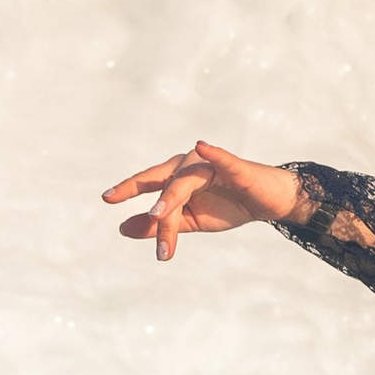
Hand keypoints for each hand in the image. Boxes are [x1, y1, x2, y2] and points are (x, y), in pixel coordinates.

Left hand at [103, 142, 300, 259]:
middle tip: (114, 200)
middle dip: (139, 189)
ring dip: (170, 200)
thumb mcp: (190, 220)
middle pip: (163, 183)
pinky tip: (202, 146)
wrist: (269, 203)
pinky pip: (222, 158)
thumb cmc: (230, 206)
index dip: (127, 188)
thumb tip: (121, 227)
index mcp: (179, 177)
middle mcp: (191, 166)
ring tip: (157, 216)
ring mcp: (212, 163)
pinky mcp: (235, 167)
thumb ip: (159, 224)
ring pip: (184, 183)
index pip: (149, 182)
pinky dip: (213, 153)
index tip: (106, 198)